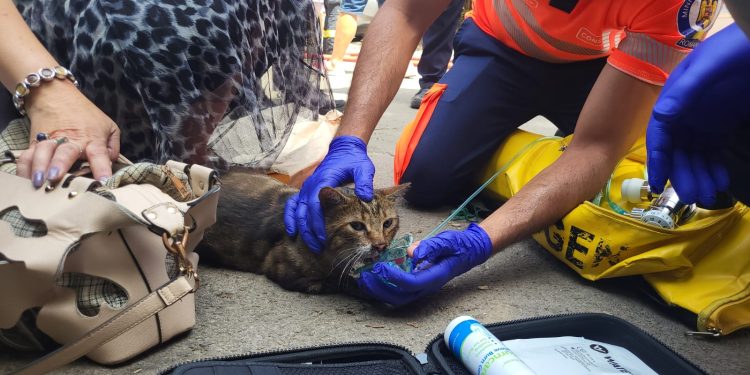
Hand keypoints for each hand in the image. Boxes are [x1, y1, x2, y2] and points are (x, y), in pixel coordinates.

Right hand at [16, 80, 119, 186]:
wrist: (56, 95)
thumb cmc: (86, 115)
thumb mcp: (108, 126)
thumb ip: (113, 148)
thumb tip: (110, 164)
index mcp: (93, 139)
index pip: (99, 154)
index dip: (102, 167)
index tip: (104, 181)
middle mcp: (71, 140)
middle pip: (66, 152)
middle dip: (60, 164)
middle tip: (55, 178)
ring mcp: (51, 140)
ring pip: (43, 153)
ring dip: (39, 167)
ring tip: (38, 181)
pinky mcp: (35, 142)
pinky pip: (27, 155)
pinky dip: (24, 167)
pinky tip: (23, 179)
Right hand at [284, 136, 374, 252]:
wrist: (344, 151)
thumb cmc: (354, 161)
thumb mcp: (363, 168)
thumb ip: (364, 181)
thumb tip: (365, 196)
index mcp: (323, 181)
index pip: (315, 205)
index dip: (317, 223)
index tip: (324, 238)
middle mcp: (311, 185)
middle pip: (304, 212)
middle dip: (310, 232)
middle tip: (319, 248)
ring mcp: (306, 188)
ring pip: (296, 211)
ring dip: (302, 229)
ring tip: (312, 245)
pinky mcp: (305, 191)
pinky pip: (292, 206)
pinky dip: (290, 219)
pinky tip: (293, 233)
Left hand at [358, 223, 492, 306]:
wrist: (469, 252)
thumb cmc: (459, 245)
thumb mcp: (447, 241)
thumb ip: (430, 246)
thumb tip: (411, 252)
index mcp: (435, 277)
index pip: (411, 283)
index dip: (394, 277)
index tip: (380, 267)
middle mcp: (428, 286)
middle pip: (401, 296)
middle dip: (380, 288)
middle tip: (365, 276)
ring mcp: (423, 288)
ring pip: (398, 298)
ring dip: (379, 291)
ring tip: (364, 279)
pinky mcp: (418, 285)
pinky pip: (399, 292)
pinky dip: (384, 288)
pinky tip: (374, 278)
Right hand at [647, 24, 749, 205]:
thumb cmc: (735, 48)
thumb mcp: (710, 65)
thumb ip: (686, 89)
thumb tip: (661, 116)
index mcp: (674, 97)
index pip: (660, 133)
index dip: (658, 159)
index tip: (659, 183)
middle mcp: (684, 113)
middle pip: (677, 150)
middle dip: (683, 174)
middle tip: (694, 196)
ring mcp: (703, 120)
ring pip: (695, 155)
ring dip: (699, 175)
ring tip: (711, 193)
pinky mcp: (722, 125)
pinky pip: (713, 152)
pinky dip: (715, 167)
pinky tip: (721, 179)